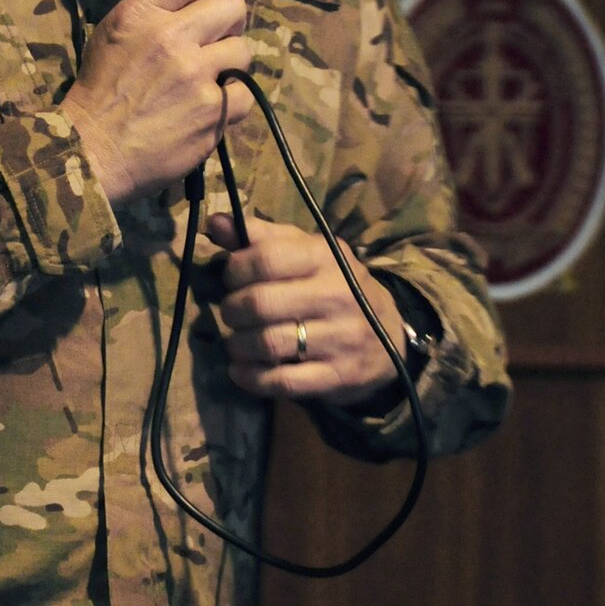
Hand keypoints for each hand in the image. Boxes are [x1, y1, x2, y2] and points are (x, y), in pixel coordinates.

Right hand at [58, 0, 253, 205]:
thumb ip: (154, 10)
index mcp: (141, 12)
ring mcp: (194, 75)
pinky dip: (231, 101)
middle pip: (232, 5)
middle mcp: (170, 37)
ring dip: (230, 64)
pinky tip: (208, 107)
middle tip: (213, 40)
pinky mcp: (211, 111)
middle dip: (228, 21)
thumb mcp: (114, 33)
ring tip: (205, 80)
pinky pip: (244, 93)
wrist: (92, 151)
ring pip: (243, 50)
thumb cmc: (101, 91)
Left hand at [206, 213, 406, 406]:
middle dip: (232, 310)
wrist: (388, 334)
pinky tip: (241, 370)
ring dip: (238, 345)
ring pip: (268, 344)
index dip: (235, 269)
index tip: (232, 278)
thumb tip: (215, 223)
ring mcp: (340, 339)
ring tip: (237, 342)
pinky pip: (282, 382)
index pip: (266, 258)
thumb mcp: (305, 252)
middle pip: (260, 303)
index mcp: (325, 258)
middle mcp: (336, 296)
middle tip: (232, 313)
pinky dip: (251, 378)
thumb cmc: (332, 285)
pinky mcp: (338, 377)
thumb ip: (261, 237)